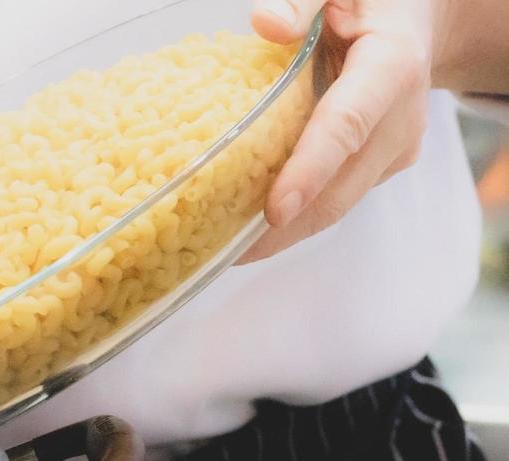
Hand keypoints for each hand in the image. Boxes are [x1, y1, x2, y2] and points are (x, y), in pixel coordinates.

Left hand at [242, 0, 435, 260]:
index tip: (275, 211)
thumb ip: (302, 1)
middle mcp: (401, 118)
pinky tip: (250, 231)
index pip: (346, 126)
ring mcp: (397, 149)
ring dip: (285, 236)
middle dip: (284, 230)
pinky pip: (338, 199)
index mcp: (390, 68)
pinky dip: (297, 220)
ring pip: (338, 205)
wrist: (416, 22)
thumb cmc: (368, 2)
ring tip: (227, 252)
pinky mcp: (384, 167)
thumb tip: (265, 23)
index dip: (310, 171)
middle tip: (225, 254)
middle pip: (340, 186)